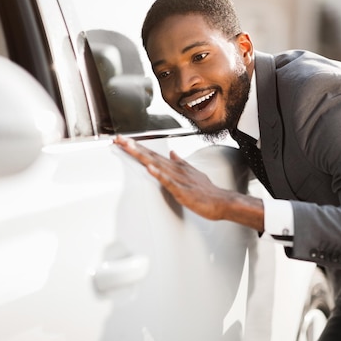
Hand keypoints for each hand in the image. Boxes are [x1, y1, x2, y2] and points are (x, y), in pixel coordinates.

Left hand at [114, 135, 264, 229]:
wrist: (221, 201)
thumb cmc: (206, 190)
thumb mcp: (192, 172)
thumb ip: (181, 162)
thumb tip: (172, 153)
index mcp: (175, 166)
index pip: (152, 153)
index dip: (137, 146)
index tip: (123, 140)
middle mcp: (175, 169)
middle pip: (150, 155)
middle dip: (133, 147)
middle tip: (118, 139)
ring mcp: (178, 178)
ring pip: (156, 164)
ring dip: (142, 155)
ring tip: (128, 147)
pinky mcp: (182, 190)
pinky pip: (168, 181)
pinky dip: (159, 174)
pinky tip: (150, 168)